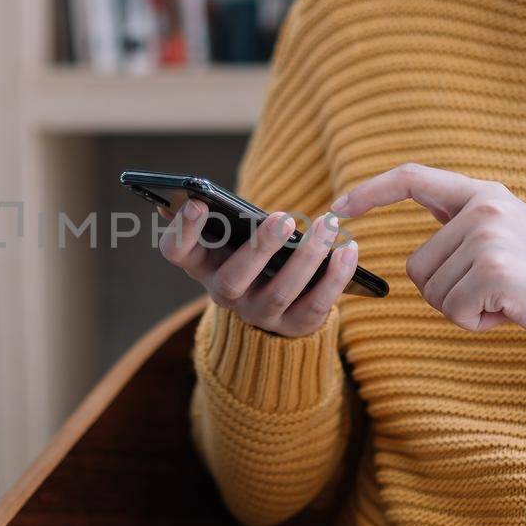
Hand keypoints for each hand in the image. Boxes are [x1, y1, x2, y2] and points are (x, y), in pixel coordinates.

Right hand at [157, 200, 358, 337]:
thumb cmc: (253, 255)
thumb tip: (184, 199)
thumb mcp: (230, 239)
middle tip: (283, 217)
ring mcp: (259, 315)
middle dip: (259, 248)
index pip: (177, 252)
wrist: (282, 305)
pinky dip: (334, 277)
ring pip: (279, 293)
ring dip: (305, 258)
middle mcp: (225, 295)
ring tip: (328, 226)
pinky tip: (348, 250)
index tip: (199, 203)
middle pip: (232, 280)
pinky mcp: (294, 327)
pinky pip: (316, 305)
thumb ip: (214, 221)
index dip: (184, 230)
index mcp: (202, 265)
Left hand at [331, 164, 525, 342]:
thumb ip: (459, 230)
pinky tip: (507, 312)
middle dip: (444, 291)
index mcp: (482, 194)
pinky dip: (474, 323)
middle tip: (491, 292)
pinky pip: (451, 311)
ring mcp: (488, 236)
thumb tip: (415, 250)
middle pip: (416, 264)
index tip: (336, 208)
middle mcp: (483, 207)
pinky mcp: (493, 269)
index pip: (411, 178)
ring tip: (503, 298)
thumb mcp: (501, 238)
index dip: (369, 191)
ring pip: (431, 291)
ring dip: (461, 308)